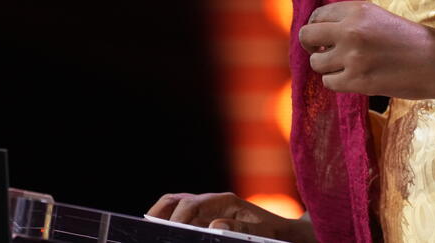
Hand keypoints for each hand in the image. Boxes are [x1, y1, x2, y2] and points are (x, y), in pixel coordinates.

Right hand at [146, 193, 315, 242]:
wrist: (284, 233)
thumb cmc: (274, 233)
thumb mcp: (262, 233)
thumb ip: (241, 228)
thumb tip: (215, 225)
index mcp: (224, 201)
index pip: (193, 204)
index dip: (180, 217)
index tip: (172, 230)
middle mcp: (212, 202)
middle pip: (177, 200)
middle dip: (161, 212)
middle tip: (150, 228)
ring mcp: (206, 210)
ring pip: (175, 205)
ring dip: (161, 215)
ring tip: (149, 229)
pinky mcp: (205, 219)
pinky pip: (181, 217)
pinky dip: (169, 222)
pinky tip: (164, 234)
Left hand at [298, 1, 434, 100]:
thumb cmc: (412, 39)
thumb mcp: (379, 16)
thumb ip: (351, 20)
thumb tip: (322, 31)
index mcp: (356, 10)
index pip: (317, 15)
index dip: (316, 27)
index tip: (321, 36)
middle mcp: (349, 30)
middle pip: (306, 35)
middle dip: (309, 45)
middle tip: (320, 52)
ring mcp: (351, 56)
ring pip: (316, 62)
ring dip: (326, 66)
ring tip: (343, 67)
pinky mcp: (357, 80)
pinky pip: (328, 82)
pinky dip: (336, 82)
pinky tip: (350, 79)